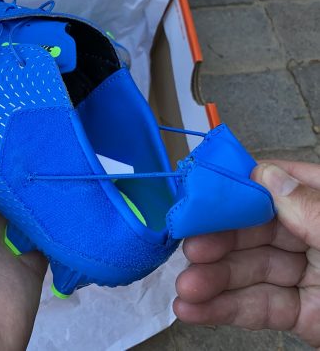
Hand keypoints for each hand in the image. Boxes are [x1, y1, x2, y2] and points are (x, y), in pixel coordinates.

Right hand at [174, 160, 319, 347]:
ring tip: (185, 291)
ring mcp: (311, 277)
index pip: (281, 184)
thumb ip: (315, 210)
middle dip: (221, 243)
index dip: (238, 189)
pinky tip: (195, 310)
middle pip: (258, 230)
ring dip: (214, 282)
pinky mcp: (304, 317)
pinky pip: (259, 308)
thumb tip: (266, 175)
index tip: (201, 196)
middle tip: (190, 251)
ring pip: (252, 272)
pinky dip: (224, 309)